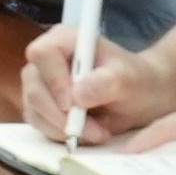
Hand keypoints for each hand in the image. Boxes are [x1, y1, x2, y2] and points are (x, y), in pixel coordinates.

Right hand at [18, 21, 175, 141]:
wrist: (141, 98)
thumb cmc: (136, 80)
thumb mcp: (129, 79)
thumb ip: (106, 83)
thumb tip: (77, 96)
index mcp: (64, 40)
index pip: (42, 54)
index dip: (53, 80)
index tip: (72, 104)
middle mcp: (46, 59)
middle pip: (34, 87)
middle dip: (60, 115)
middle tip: (92, 130)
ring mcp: (41, 83)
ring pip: (34, 110)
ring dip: (63, 128)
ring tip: (97, 132)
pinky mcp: (40, 106)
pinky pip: (39, 124)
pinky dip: (60, 134)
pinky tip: (86, 134)